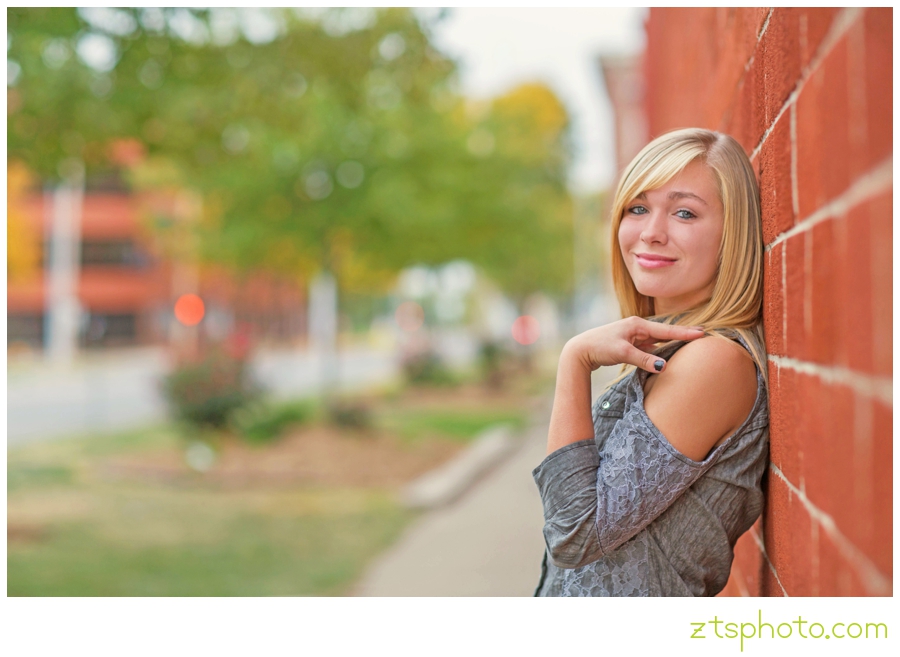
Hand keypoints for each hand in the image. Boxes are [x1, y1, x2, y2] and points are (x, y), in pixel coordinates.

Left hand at [564, 317, 705, 373]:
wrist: (580, 350)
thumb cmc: (600, 347)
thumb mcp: (623, 353)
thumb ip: (643, 359)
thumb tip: (663, 367)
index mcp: (638, 325)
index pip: (666, 330)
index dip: (684, 332)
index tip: (702, 332)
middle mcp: (637, 328)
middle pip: (664, 332)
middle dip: (682, 334)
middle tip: (702, 334)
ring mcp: (633, 336)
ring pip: (657, 340)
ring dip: (671, 342)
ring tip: (689, 343)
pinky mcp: (629, 345)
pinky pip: (649, 347)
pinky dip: (659, 350)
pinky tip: (666, 354)